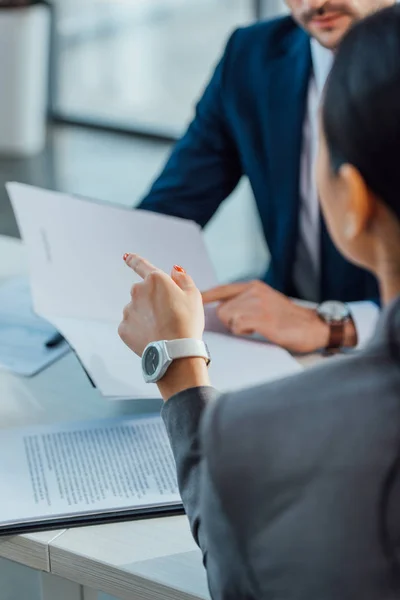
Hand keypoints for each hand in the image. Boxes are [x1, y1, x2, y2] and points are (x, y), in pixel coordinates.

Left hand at [118, 255, 209, 398]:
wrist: (175, 353)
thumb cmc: (187, 322)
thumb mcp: (194, 296)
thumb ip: (183, 279)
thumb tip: (173, 270)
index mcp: (156, 280)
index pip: (141, 265)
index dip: (134, 260)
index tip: (126, 256)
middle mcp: (137, 291)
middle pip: (143, 292)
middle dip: (152, 300)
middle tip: (169, 315)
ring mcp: (128, 310)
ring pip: (137, 310)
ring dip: (146, 316)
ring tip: (162, 329)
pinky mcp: (123, 328)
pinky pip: (131, 326)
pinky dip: (140, 330)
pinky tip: (152, 337)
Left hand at [202, 280, 329, 353]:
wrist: (315, 327)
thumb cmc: (290, 320)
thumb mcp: (267, 302)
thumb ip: (246, 301)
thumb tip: (223, 309)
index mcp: (254, 286)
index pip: (223, 289)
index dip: (207, 296)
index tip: (194, 298)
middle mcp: (254, 291)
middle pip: (222, 309)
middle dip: (231, 321)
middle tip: (251, 325)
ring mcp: (257, 303)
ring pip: (228, 318)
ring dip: (239, 327)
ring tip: (258, 327)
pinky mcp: (261, 317)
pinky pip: (237, 326)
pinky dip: (245, 332)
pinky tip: (260, 330)